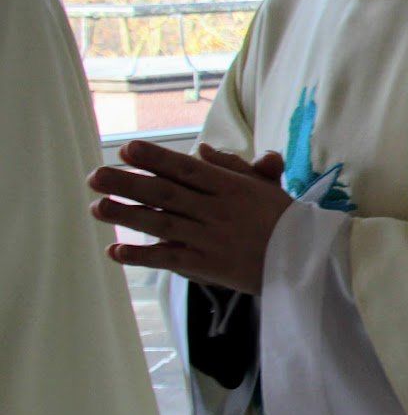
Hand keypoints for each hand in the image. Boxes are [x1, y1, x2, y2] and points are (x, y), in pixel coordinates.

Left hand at [88, 140, 293, 295]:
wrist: (306, 261)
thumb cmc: (285, 219)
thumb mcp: (266, 186)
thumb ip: (233, 166)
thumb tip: (202, 148)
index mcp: (232, 187)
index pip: (188, 169)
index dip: (157, 159)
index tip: (128, 149)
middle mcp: (218, 211)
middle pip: (167, 194)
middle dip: (129, 184)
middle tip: (94, 175)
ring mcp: (211, 239)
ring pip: (162, 224)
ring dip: (127, 216)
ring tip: (97, 207)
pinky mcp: (208, 265)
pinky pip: (170, 259)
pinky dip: (142, 257)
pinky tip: (116, 252)